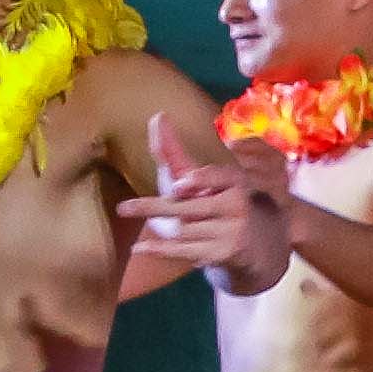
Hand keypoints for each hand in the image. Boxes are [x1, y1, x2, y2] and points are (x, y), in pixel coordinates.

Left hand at [119, 114, 289, 277]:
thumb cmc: (211, 198)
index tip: (179, 184)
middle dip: (155, 208)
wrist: (249, 242)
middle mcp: (236, 206)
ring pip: (184, 230)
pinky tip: (138, 248)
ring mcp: (230, 233)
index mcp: (234, 181)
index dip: (201, 180)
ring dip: (160, 227)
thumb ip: (174, 151)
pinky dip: (160, 250)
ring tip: (136, 218)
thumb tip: (158, 116)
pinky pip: (185, 252)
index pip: (221, 177)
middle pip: (188, 207)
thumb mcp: (195, 175)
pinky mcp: (222, 255)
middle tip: (123, 208)